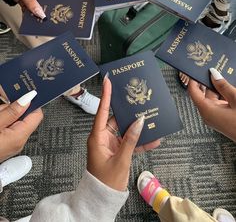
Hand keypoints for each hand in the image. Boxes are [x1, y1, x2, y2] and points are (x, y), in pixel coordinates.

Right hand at [0, 91, 42, 161]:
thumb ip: (11, 111)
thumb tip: (28, 99)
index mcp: (19, 137)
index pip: (37, 114)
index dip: (31, 102)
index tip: (22, 95)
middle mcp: (18, 142)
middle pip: (24, 117)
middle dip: (13, 109)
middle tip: (1, 110)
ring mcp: (11, 144)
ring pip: (14, 121)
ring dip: (5, 115)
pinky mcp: (4, 144)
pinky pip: (7, 128)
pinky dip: (1, 122)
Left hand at [14, 0, 61, 19]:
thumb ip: (32, 2)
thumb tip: (40, 13)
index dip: (62, 0)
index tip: (64, 8)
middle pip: (48, 2)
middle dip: (49, 10)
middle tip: (51, 17)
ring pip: (39, 7)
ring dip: (39, 13)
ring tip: (40, 19)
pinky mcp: (26, 1)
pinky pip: (31, 9)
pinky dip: (30, 14)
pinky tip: (31, 18)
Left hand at [87, 76, 160, 190]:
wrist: (103, 198)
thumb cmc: (106, 181)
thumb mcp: (120, 160)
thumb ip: (130, 140)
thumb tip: (139, 122)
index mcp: (97, 137)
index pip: (102, 111)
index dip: (106, 95)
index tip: (108, 80)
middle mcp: (103, 137)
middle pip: (117, 119)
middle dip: (129, 111)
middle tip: (138, 98)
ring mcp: (111, 143)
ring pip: (126, 130)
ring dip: (138, 128)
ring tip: (151, 118)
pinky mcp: (118, 150)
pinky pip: (130, 142)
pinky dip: (140, 142)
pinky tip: (154, 139)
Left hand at [188, 68, 235, 141]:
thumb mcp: (235, 100)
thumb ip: (223, 86)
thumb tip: (214, 74)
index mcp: (206, 110)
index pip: (193, 91)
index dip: (193, 79)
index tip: (195, 70)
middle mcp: (208, 115)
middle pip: (203, 93)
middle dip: (208, 82)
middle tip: (213, 70)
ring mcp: (215, 117)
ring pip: (213, 98)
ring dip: (218, 88)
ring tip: (224, 78)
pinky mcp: (222, 118)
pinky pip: (219, 103)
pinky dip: (223, 96)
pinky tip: (229, 89)